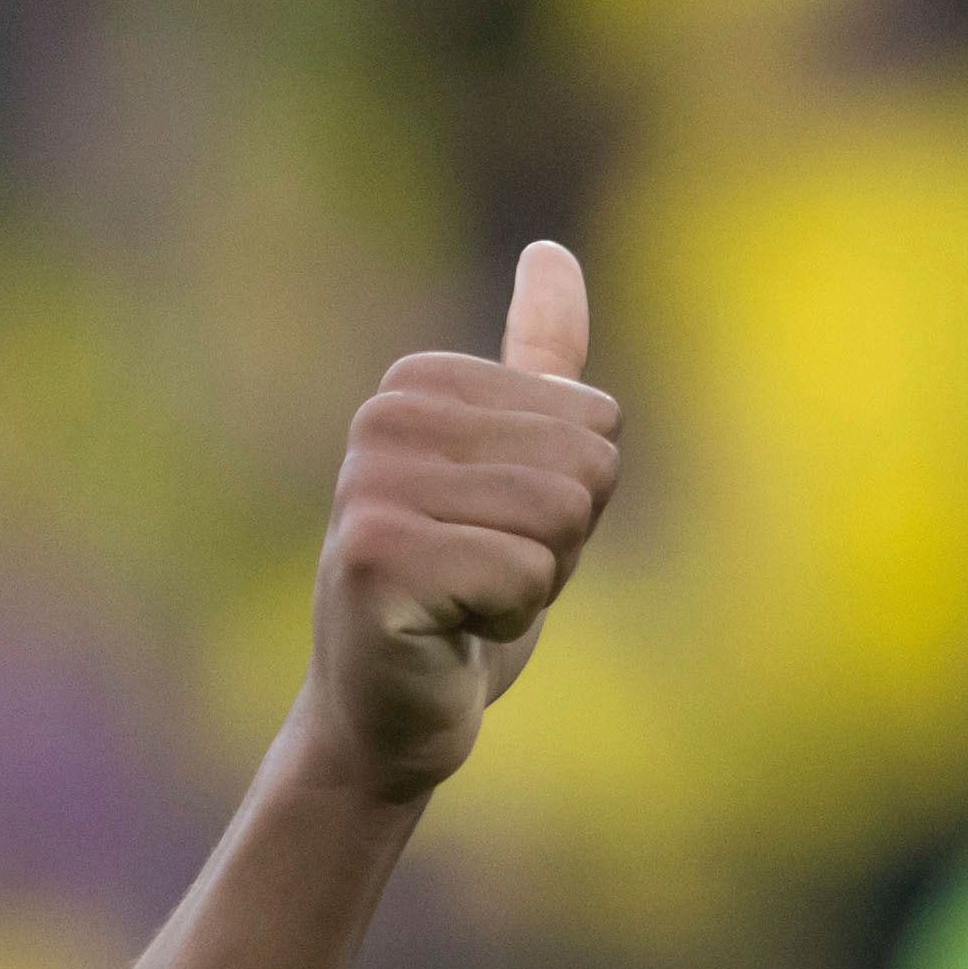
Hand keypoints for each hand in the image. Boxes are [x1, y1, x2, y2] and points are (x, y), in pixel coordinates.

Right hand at [303, 243, 623, 801]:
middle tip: (485, 577)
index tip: (496, 534)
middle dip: (560, 544)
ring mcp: (371, 486)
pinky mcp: (377, 559)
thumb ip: (537, 364)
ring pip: (560, 519)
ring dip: (533, 584)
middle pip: (586, 464)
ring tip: (466, 602)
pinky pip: (522, 575)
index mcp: (420, 381)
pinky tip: (448, 632)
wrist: (386, 716)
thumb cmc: (457, 594)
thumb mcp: (513, 470)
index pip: (596, 420)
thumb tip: (552, 252)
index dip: (573, 500)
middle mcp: (384, 419)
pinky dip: (504, 622)